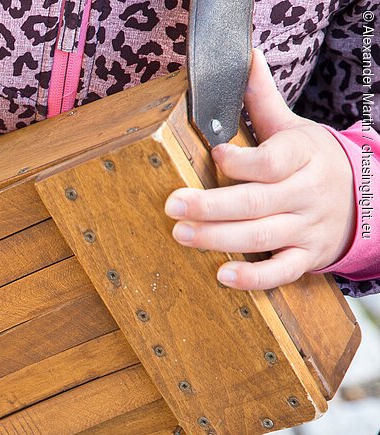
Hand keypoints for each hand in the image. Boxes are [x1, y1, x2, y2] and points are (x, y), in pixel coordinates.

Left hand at [164, 49, 355, 290]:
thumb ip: (262, 99)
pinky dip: (253, 279)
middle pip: (257, 201)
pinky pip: (281, 272)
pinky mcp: (306, 257)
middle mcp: (306, 193)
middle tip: (172, 205)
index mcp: (302, 157)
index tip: (215, 156)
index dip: (243, 161)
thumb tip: (245, 57)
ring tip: (181, 234)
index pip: (274, 160)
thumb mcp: (291, 128)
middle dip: (212, 205)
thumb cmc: (310, 161)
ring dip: (218, 239)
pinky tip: (222, 276)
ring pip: (262, 236)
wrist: (364, 198)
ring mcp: (307, 227)